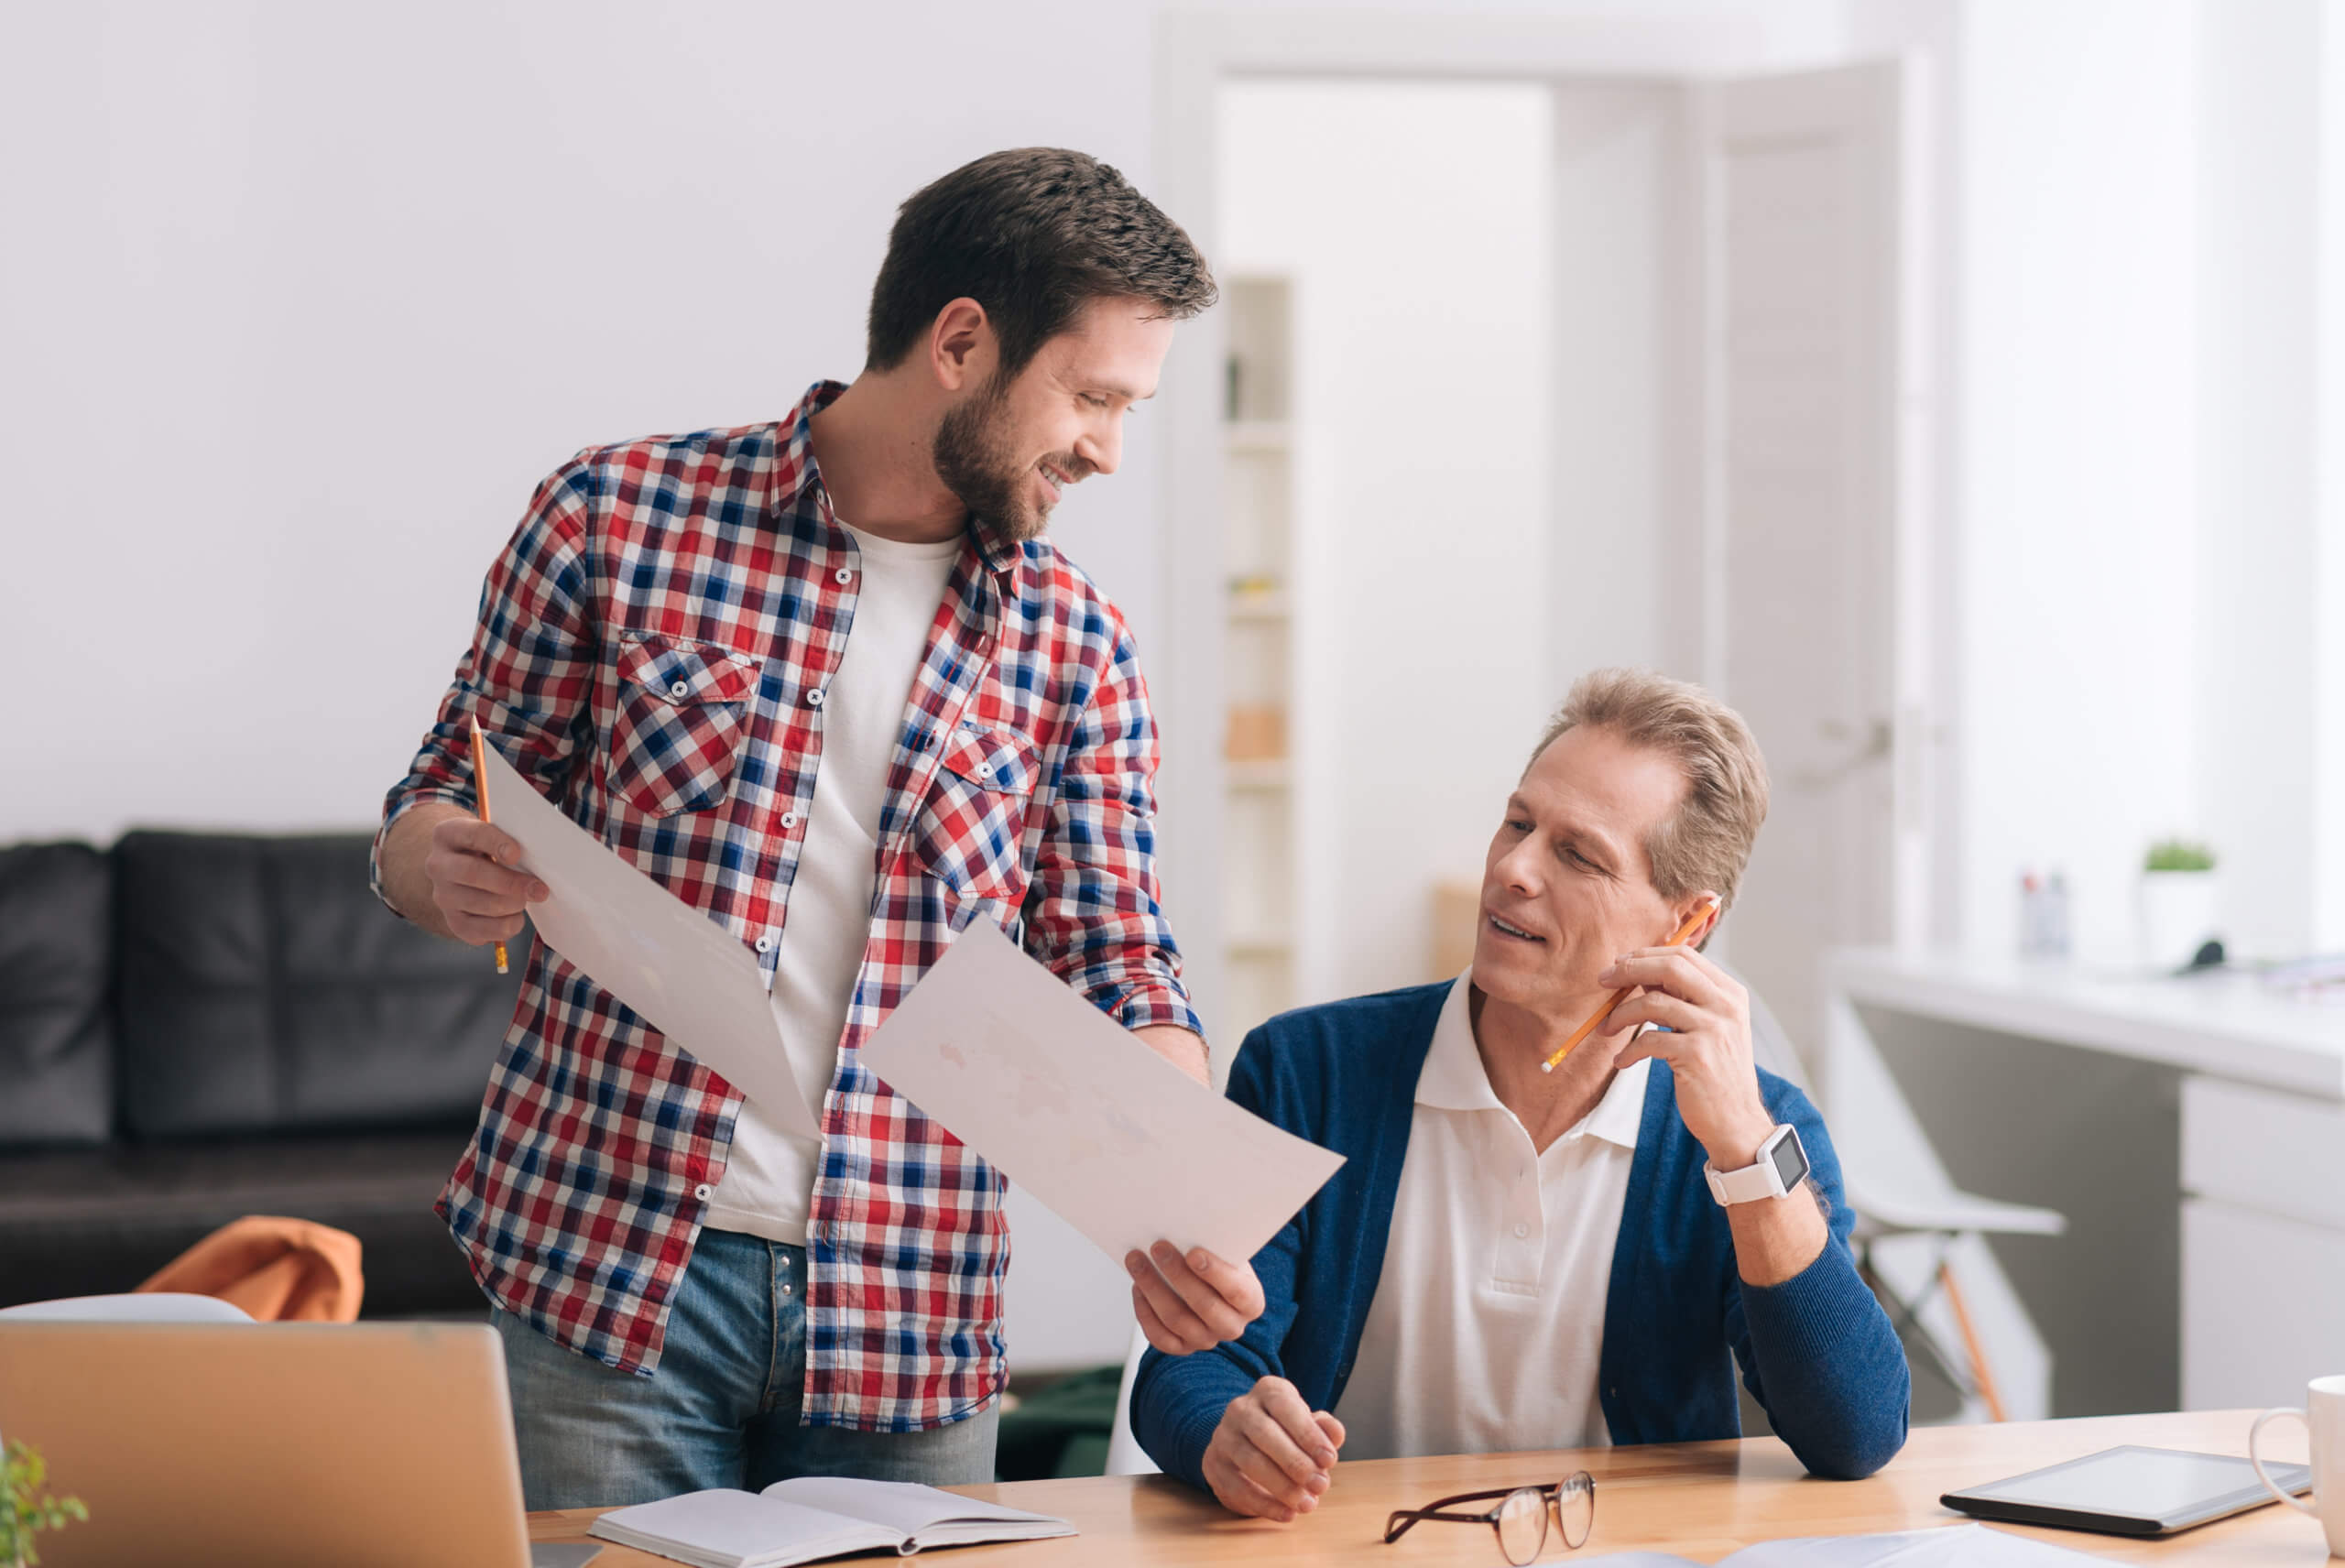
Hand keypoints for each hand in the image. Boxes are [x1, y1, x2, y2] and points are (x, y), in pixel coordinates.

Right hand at [422, 815, 545, 946]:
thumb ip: (509, 841)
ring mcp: (443, 895)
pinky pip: (481, 930)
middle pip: (472, 873)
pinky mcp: (453, 921)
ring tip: (527, 899)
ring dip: (512, 905)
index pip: (472, 834)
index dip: (496, 844)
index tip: (517, 854)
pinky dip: (505, 926)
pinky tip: (515, 916)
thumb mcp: (494, 834)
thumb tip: (537, 862)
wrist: (464, 870)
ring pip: (480, 904)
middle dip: (511, 883)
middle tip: (539, 889)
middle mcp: (438, 865)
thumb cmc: (487, 849)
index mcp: (448, 834)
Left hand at [1126, 1242, 1263, 1353]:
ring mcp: (1206, 1340)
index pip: (1237, 1292)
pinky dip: (1145, 1311)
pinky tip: (1138, 1287)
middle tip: (1158, 1248)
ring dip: (1153, 1287)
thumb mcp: (1227, 1253)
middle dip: (1177, 1274)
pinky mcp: (1181, 1347)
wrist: (1207, 1284)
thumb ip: (1216, 1247)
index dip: (1215, 1273)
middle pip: (1204, 1306)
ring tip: (1137, 1261)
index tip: (1193, 1253)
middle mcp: (1231, 1326)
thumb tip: (1188, 1231)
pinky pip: (1159, 1336)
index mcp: (1251, 1302)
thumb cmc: (1218, 1263)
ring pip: (1176, 1319)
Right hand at [1201, 1376, 1344, 1521]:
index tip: (1329, 1460)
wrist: (1245, 1443)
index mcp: (1268, 1392)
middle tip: (1320, 1485)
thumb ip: (1324, 1429)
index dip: (1308, 1434)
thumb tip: (1334, 1435)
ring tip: (1307, 1503)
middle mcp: (1241, 1409)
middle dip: (1296, 1463)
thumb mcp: (1307, 1424)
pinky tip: (1287, 1513)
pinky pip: (1238, 1488)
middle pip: (1265, 1434)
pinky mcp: (1214, 1464)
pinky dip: (1265, 1504)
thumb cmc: (1286, 1432)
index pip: (1285, 1406)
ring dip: (1283, 1487)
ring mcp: (1223, 1436)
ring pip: (1251, 1462)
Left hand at [1600, 920, 1774, 1168]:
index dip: (1646, 955)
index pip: (1685, 955)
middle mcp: (1726, 1006)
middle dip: (1629, 970)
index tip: (1619, 964)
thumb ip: (1684, 999)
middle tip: (1603, 980)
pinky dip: (1628, 1050)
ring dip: (1620, 1015)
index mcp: (1730, 993)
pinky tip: (1622, 1061)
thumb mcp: (1709, 1027)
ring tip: (1606, 1029)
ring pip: (1652, 1003)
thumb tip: (1641, 973)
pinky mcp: (1697, 1055)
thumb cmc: (1716, 1074)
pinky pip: (1648, 1040)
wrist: (1737, 1122)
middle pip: (1670, 968)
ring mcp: (1713, 1029)